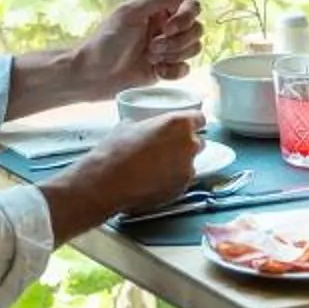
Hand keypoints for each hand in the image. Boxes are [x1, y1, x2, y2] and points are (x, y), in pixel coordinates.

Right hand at [66, 112, 203, 218]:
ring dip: (179, 164)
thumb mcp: (128, 125)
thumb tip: (142, 126)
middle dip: (185, 145)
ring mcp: (187, 169)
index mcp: (179, 123)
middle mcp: (189, 145)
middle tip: (167, 148)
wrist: (108, 182)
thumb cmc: (116, 150)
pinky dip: (172, 180)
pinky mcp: (181, 189)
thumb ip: (146, 124)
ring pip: (190, 164)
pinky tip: (155, 181)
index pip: (200, 118)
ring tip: (157, 168)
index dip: (192, 123)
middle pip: (198, 142)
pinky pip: (182, 181)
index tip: (186, 126)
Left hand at [80, 0, 203, 93]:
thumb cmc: (106, 41)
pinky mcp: (166, 70)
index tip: (167, 27)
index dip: (186, 17)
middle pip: (197, 29)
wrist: (92, 76)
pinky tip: (157, 71)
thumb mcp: (129, 13)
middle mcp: (166, 27)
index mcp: (159, 10)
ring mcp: (167, 49)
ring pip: (194, 48)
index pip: (191, 6)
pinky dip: (174, 71)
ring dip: (174, 54)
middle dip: (178, 40)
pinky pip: (186, 69)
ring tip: (150, 58)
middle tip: (152, 46)